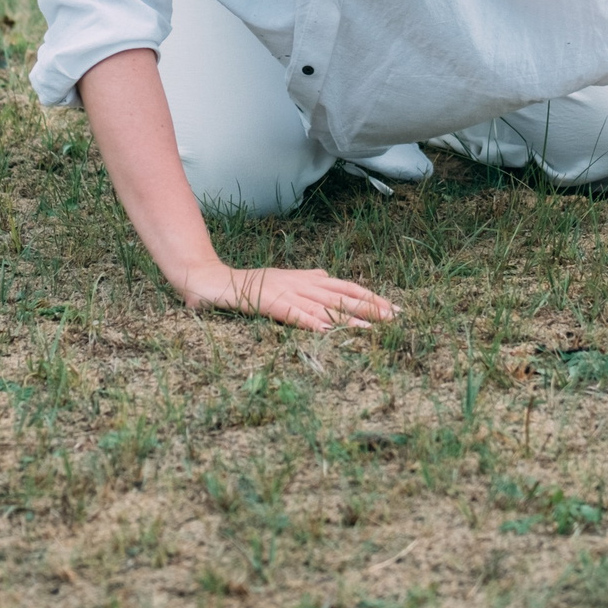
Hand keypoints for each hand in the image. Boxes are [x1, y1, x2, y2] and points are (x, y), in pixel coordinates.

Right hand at [173, 260, 398, 330]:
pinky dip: (309, 322)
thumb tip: (326, 276)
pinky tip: (325, 331)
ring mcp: (285, 293)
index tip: (394, 309)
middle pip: (340, 296)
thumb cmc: (250, 283)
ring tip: (370, 330)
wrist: (213, 280)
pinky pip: (292, 314)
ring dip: (346, 318)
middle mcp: (300, 284)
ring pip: (322, 306)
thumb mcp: (284, 278)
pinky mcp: (268, 303)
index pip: (345, 288)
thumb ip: (306, 278)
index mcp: (306, 279)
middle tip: (394, 318)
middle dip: (369, 308)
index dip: (370, 298)